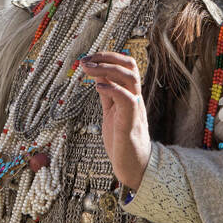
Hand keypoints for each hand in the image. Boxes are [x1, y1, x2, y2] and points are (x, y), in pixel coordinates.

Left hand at [78, 52, 150, 190]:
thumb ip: (108, 95)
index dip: (108, 57)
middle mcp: (135, 99)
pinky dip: (113, 89)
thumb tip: (98, 77)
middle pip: (131, 66)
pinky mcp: (129, 125)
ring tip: (88, 68)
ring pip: (131, 79)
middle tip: (86, 60)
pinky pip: (128, 101)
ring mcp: (134, 111)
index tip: (88, 57)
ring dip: (108, 69)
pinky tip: (97, 86)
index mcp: (130, 94)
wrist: (133, 166)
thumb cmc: (122, 140)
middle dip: (108, 57)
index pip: (126, 66)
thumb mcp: (111, 112)